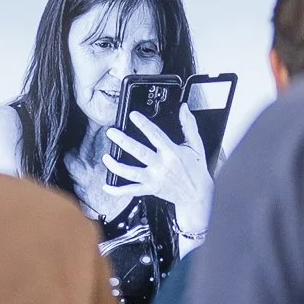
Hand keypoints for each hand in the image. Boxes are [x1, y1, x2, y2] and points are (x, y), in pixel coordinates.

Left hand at [103, 112, 212, 237]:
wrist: (197, 194)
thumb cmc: (196, 169)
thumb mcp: (196, 145)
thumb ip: (188, 125)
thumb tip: (184, 108)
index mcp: (172, 153)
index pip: (155, 135)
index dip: (143, 124)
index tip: (133, 115)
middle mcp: (161, 166)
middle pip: (139, 152)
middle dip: (123, 141)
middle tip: (111, 132)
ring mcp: (154, 179)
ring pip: (131, 173)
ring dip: (116, 166)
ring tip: (106, 157)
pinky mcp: (150, 189)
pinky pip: (131, 191)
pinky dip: (117, 190)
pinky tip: (106, 186)